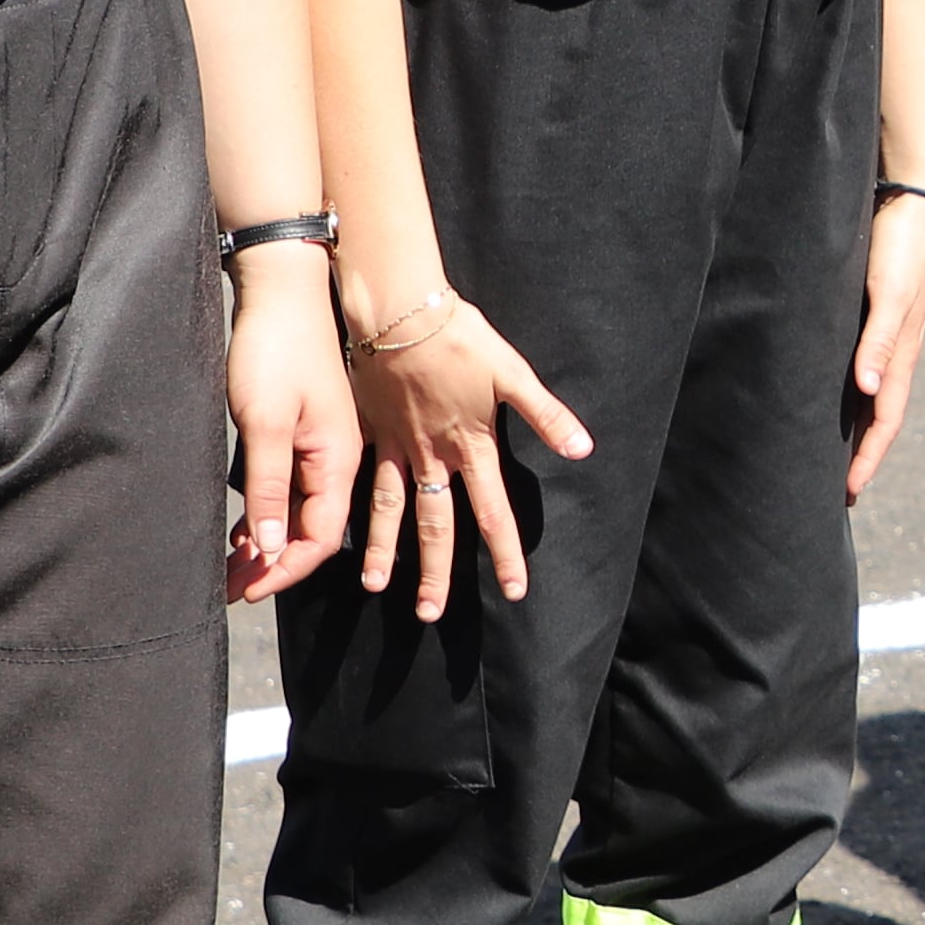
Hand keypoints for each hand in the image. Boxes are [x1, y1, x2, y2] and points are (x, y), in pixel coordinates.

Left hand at [225, 246, 357, 604]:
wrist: (280, 289)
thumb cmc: (275, 350)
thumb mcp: (265, 423)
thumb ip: (270, 488)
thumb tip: (272, 550)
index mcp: (336, 460)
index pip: (319, 537)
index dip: (284, 569)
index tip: (247, 589)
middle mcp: (334, 459)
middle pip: (309, 530)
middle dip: (272, 565)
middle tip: (228, 589)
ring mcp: (318, 445)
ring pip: (296, 511)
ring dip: (265, 543)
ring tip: (228, 568)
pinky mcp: (299, 430)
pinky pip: (287, 487)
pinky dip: (264, 514)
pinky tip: (240, 529)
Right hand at [343, 282, 591, 617]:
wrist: (400, 311)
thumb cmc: (459, 337)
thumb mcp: (512, 373)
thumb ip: (546, 414)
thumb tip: (583, 449)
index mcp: (471, 446)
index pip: (493, 512)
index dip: (505, 553)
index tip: (513, 591)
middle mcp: (432, 456)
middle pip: (436, 525)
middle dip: (437, 572)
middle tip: (431, 614)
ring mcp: (396, 446)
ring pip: (390, 510)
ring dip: (385, 550)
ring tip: (376, 586)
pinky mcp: (370, 431)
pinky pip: (362, 478)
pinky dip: (355, 505)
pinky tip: (341, 527)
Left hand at [844, 189, 924, 501]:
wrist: (915, 197)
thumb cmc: (902, 245)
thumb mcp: (889, 294)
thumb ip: (878, 340)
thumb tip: (867, 391)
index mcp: (901, 354)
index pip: (884, 421)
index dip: (868, 459)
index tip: (848, 493)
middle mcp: (896, 350)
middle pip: (879, 416)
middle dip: (862, 454)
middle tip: (840, 491)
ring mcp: (888, 333)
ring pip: (872, 395)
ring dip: (857, 428)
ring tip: (834, 454)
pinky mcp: (877, 313)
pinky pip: (865, 366)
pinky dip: (853, 393)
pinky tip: (836, 394)